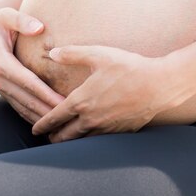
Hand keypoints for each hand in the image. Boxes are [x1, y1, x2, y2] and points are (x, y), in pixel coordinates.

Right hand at [0, 6, 64, 123]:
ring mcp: (0, 87)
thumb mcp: (7, 15)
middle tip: (71, 119)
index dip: (46, 94)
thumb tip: (38, 27)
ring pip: (23, 108)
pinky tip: (49, 124)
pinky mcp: (3, 91)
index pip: (27, 81)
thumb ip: (22, 20)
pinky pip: (19, 108)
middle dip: (48, 111)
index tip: (64, 102)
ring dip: (41, 118)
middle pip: (26, 100)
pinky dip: (33, 117)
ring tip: (63, 126)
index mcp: (1, 61)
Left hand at [31, 45, 192, 141]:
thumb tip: (52, 52)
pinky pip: (98, 143)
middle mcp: (90, 120)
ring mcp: (106, 129)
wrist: (160, 84)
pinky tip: (88, 138)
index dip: (41, 125)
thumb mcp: (98, 54)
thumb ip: (72, 54)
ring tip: (64, 140)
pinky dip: (89, 143)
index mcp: (80, 101)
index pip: (53, 118)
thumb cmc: (128, 67)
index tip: (34, 129)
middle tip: (47, 137)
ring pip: (81, 143)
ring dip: (70, 143)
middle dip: (53, 138)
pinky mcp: (120, 133)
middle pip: (64, 137)